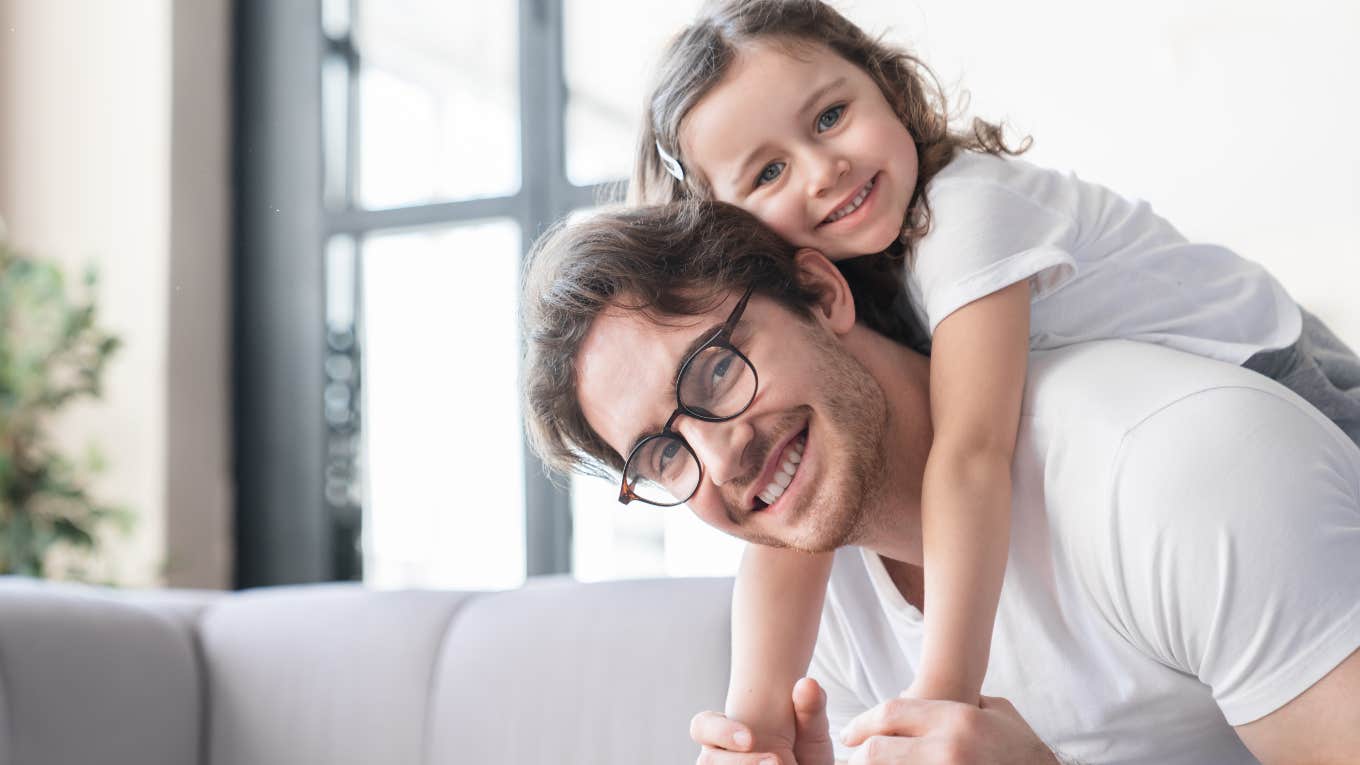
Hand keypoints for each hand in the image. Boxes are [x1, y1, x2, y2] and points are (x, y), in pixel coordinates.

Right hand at [690, 677, 835, 764]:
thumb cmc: (806, 751)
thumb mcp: (812, 730)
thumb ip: (810, 709)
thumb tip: (808, 684)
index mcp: (727, 731)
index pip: (703, 726)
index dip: (720, 732)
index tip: (749, 738)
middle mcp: (720, 756)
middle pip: (707, 759)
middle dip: (739, 761)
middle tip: (775, 762)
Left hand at [840, 695, 1056, 763]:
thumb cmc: (1024, 752)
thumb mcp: (998, 713)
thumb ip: (961, 700)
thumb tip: (917, 695)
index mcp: (958, 720)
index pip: (891, 713)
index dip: (863, 722)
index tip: (850, 733)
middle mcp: (948, 750)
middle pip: (878, 750)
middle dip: (860, 755)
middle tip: (852, 757)